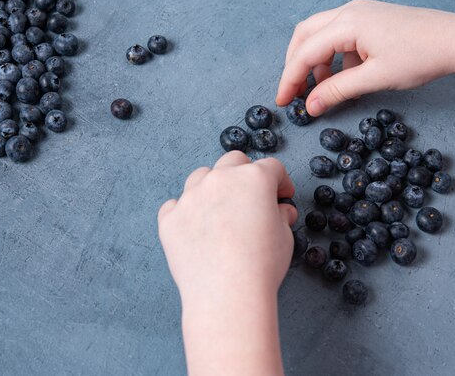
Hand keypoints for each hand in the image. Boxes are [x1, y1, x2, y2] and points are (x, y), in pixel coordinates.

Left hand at [157, 151, 295, 375]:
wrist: (227, 293)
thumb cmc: (261, 264)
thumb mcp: (284, 236)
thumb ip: (281, 216)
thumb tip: (280, 211)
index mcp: (253, 178)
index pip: (271, 168)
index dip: (281, 181)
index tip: (282, 194)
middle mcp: (220, 179)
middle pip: (233, 161)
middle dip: (245, 174)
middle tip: (252, 196)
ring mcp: (191, 196)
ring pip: (201, 177)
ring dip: (213, 187)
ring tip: (221, 210)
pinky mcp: (170, 218)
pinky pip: (176, 205)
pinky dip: (186, 212)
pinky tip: (196, 228)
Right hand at [276, 0, 454, 115]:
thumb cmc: (421, 56)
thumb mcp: (375, 78)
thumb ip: (338, 91)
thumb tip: (310, 106)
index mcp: (348, 23)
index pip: (306, 52)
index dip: (290, 79)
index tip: (282, 102)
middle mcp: (349, 11)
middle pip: (306, 35)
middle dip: (295, 65)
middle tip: (294, 92)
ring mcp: (360, 12)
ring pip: (321, 34)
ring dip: (315, 60)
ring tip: (323, 88)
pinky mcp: (371, 18)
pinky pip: (340, 35)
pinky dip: (333, 56)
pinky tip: (346, 75)